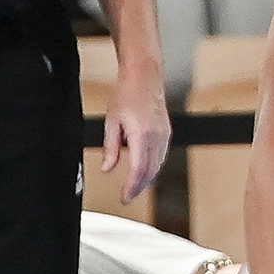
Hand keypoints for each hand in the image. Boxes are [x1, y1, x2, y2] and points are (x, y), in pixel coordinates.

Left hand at [99, 60, 169, 202]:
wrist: (144, 76)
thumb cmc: (127, 92)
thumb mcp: (112, 121)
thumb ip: (111, 148)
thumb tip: (107, 168)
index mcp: (142, 134)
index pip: (139, 169)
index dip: (132, 187)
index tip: (124, 197)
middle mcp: (157, 136)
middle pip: (150, 171)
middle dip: (139, 187)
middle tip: (127, 197)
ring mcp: (164, 134)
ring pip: (158, 165)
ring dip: (147, 179)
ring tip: (134, 188)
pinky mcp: (166, 132)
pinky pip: (161, 156)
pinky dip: (153, 168)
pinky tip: (145, 171)